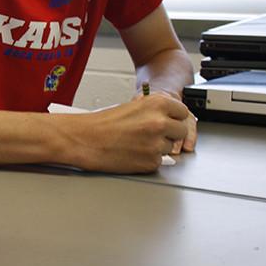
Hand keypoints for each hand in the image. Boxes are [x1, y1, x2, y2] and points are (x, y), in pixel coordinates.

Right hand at [63, 94, 191, 172]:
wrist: (83, 139)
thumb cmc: (101, 124)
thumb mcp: (132, 108)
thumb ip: (154, 112)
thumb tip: (169, 120)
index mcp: (157, 104)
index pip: (182, 112)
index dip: (173, 117)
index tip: (168, 120)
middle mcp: (160, 123)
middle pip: (181, 131)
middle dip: (170, 133)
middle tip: (151, 134)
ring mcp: (157, 144)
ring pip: (169, 148)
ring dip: (157, 147)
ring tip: (136, 143)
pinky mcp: (150, 162)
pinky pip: (158, 161)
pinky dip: (147, 159)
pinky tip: (132, 152)